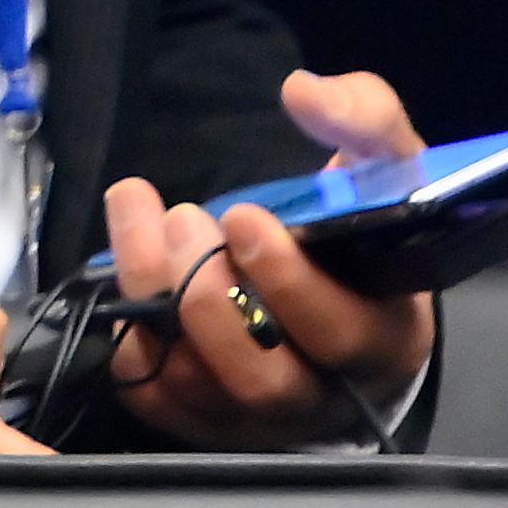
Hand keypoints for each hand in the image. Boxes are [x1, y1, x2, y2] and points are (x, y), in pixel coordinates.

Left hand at [101, 69, 435, 447]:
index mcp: (382, 341)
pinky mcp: (193, 415)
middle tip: (186, 219)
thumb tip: (305, 92)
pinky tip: (124, 258)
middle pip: (259, 376)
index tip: (243, 215)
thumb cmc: (358, 231)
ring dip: (156, 296)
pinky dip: (124, 323)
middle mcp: (318, 393)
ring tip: (147, 222)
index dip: (288, 282)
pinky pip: (146, 385)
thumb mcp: (382, 165)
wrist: (327, 286)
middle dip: (209, 292)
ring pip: (194, 383)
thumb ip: (362, 119)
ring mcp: (252, 415)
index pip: (340, 336)